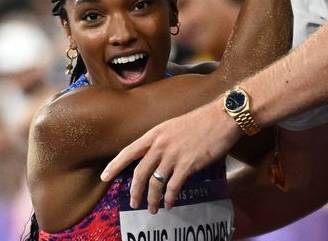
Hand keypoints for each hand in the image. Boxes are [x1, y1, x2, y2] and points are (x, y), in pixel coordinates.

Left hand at [100, 101, 241, 213]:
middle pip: (139, 173)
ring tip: (153, 208)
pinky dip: (170, 198)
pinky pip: (173, 187)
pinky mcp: (187, 165)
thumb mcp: (173, 126)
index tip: (105, 177)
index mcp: (155, 133)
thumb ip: (162, 140)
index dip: (115, 166)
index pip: (128, 151)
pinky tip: (170, 203)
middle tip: (133, 202)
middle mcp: (160, 145)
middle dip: (134, 191)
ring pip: (155, 183)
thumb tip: (155, 157)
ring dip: (152, 199)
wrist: (222, 118)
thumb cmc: (201, 121)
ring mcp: (173, 155)